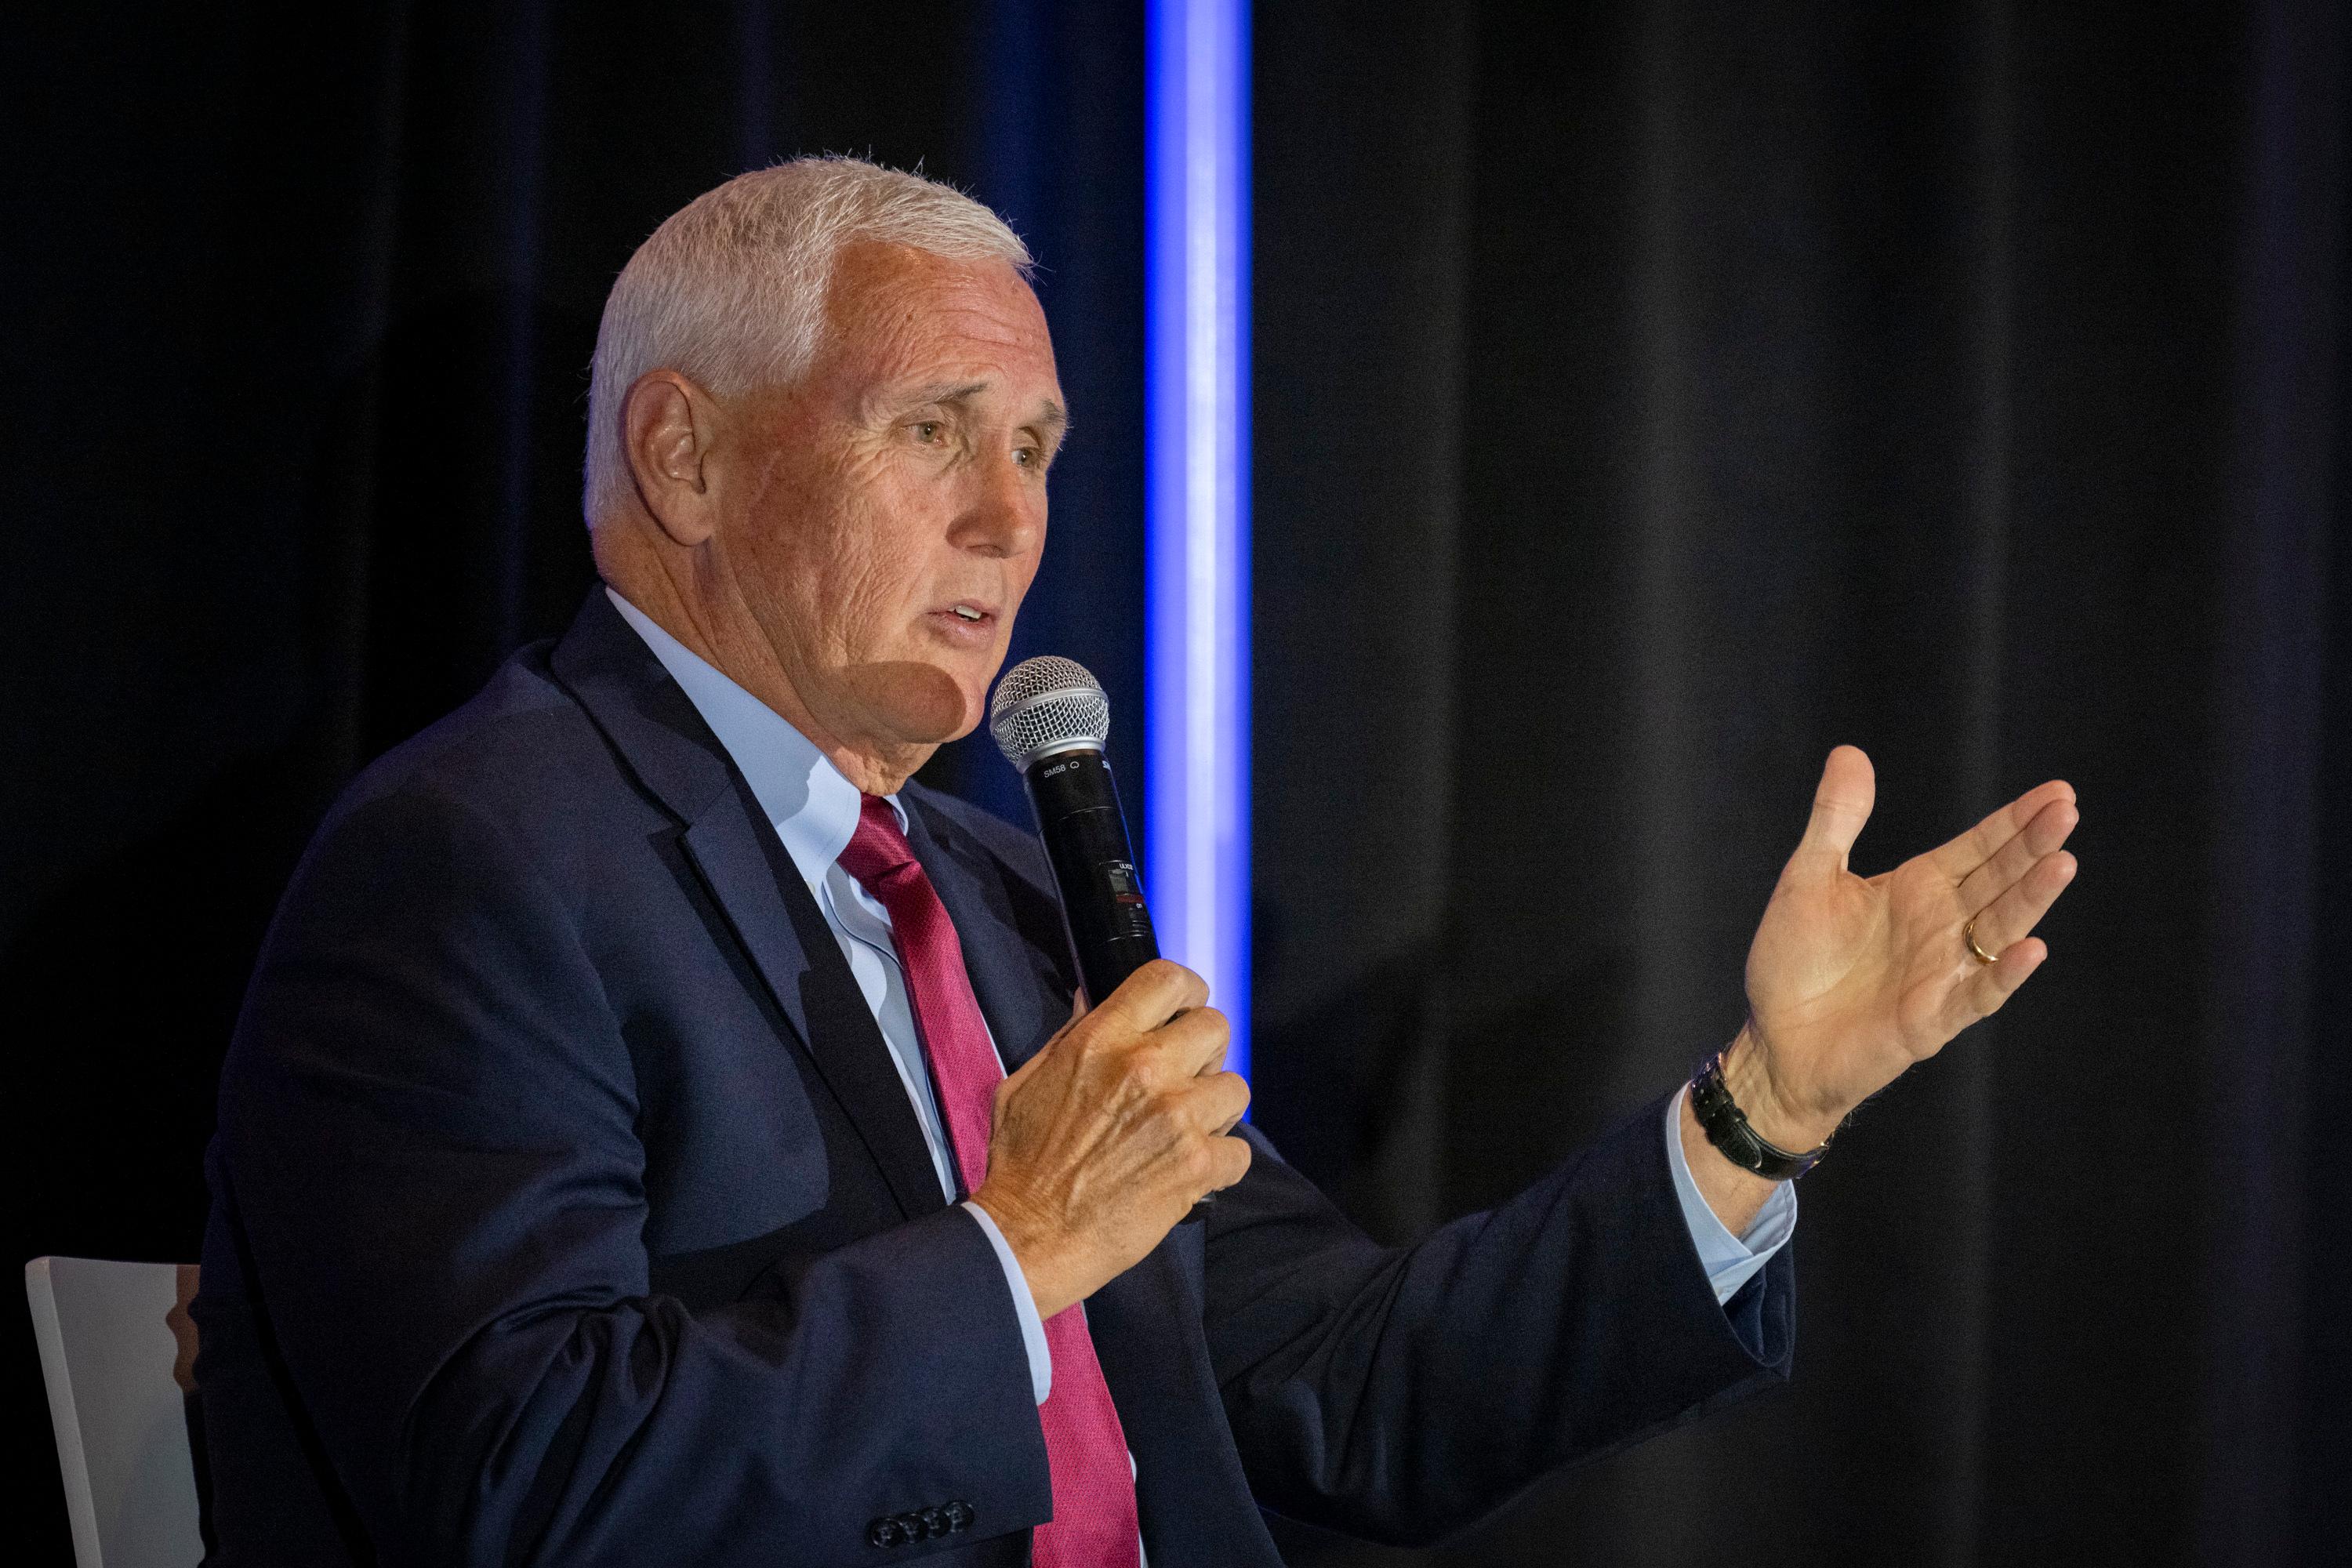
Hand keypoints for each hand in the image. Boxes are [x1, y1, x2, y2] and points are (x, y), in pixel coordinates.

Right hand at [969, 960, 1250, 1318]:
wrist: (1029, 1236)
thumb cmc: (1021, 1162)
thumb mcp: (1027, 1082)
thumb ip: (1068, 1037)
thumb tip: (1090, 996)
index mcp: (1101, 1040)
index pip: (1168, 979)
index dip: (1186, 991)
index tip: (1184, 1009)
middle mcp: (1145, 1067)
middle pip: (1215, 1027)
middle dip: (1204, 1052)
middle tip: (1185, 1079)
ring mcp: (1177, 1116)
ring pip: (1236, 1087)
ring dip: (1216, 1109)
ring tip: (1187, 1130)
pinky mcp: (1197, 1165)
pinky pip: (1239, 1150)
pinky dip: (1220, 1164)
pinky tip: (1191, 1172)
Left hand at [1732, 745, 2078, 1148]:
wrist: (1775, 1040)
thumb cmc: (1794, 962)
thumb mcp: (1808, 878)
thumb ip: (1835, 820)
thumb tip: (1850, 751)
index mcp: (1917, 889)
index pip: (1979, 848)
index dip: (2016, 822)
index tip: (2058, 792)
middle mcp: (1940, 926)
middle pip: (1998, 880)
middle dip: (2032, 846)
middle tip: (2068, 811)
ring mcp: (1942, 973)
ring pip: (1999, 929)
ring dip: (2030, 899)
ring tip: (2062, 863)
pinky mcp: (1931, 1020)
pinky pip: (1976, 995)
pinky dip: (2004, 974)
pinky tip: (2032, 948)